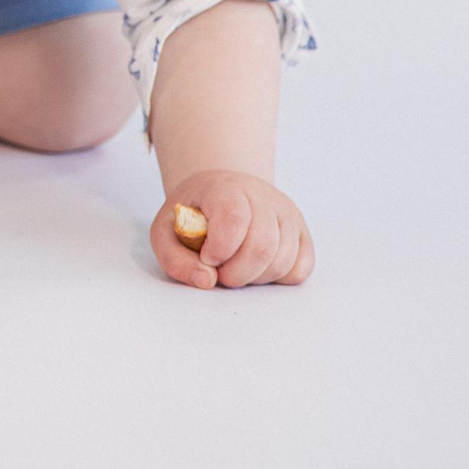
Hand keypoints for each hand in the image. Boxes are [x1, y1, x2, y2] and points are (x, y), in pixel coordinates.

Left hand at [151, 170, 313, 289]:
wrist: (221, 193)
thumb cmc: (192, 216)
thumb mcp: (166, 230)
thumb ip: (174, 258)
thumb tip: (206, 281)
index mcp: (225, 188)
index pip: (233, 217)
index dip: (220, 247)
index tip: (207, 257)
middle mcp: (262, 196)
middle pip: (261, 247)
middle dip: (236, 273)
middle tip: (220, 272)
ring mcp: (286, 214)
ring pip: (282, 261)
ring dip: (255, 278)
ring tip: (236, 268)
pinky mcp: (302, 234)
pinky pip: (301, 269)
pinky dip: (279, 279)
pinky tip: (258, 268)